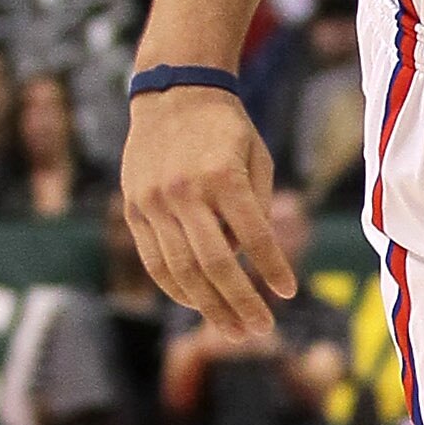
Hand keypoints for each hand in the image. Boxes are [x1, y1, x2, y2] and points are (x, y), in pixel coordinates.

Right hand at [122, 88, 292, 337]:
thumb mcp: (256, 157)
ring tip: (232, 329)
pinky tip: (197, 304)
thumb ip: (257, 207)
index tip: (289, 291)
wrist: (173, 94)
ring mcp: (154, 202)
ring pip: (180, 269)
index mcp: (223, 175)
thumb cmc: (226, 128)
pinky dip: (176, 288)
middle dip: (239, 302)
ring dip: (208, 306)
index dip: (272, 267)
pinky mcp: (134, 208)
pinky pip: (154, 260)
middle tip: (259, 329)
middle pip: (214, 263)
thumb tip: (254, 260)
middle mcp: (185, 191)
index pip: (253, 235)